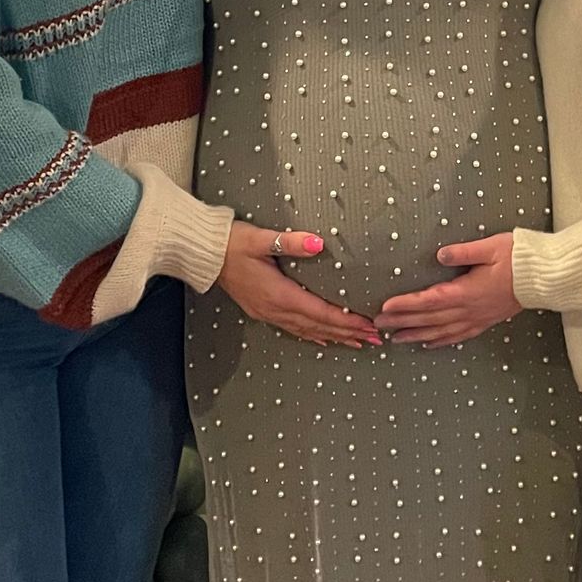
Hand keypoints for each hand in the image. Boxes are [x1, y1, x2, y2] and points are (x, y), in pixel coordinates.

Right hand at [219, 222, 379, 347]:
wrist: (205, 253)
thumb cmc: (232, 242)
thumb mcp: (261, 238)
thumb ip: (291, 242)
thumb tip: (319, 243)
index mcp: (279, 294)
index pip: (320, 312)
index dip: (346, 321)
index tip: (369, 325)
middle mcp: (275, 309)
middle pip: (318, 327)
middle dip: (348, 333)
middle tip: (376, 339)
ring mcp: (267, 313)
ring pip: (307, 331)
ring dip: (334, 337)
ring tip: (358, 343)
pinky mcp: (262, 310)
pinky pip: (294, 329)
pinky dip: (313, 335)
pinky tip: (323, 340)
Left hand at [376, 231, 521, 347]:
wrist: (543, 278)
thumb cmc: (518, 259)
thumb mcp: (490, 247)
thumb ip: (463, 253)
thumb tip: (439, 255)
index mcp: (466, 292)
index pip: (429, 300)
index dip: (406, 305)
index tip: (385, 307)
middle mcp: (468, 310)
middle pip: (429, 319)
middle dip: (403, 322)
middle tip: (379, 325)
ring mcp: (477, 318)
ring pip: (441, 332)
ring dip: (417, 336)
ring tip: (396, 339)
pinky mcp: (485, 322)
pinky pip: (458, 336)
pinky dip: (441, 342)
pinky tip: (429, 344)